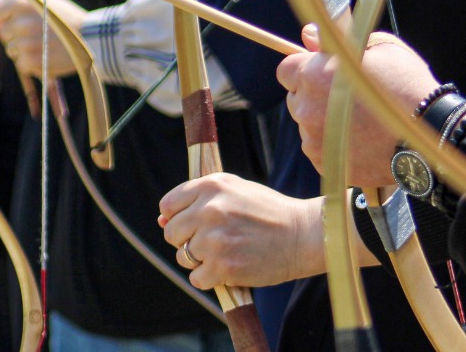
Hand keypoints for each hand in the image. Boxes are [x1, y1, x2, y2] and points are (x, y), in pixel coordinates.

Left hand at [0, 0, 84, 79]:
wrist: (94, 39)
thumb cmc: (69, 19)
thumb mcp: (47, 0)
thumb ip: (23, 4)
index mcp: (25, 3)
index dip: (5, 17)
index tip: (14, 21)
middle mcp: (22, 23)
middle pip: (2, 32)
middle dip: (14, 35)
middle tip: (33, 36)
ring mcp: (26, 43)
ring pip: (11, 50)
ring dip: (23, 50)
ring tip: (43, 47)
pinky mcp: (32, 62)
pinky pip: (21, 64)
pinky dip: (31, 64)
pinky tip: (46, 57)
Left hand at [159, 174, 323, 289]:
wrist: (304, 235)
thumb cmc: (267, 211)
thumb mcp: (233, 190)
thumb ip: (196, 199)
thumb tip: (161, 221)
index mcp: (210, 187)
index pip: (167, 205)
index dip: (176, 217)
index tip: (192, 224)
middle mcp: (209, 210)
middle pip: (171, 233)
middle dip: (186, 240)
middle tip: (210, 242)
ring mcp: (216, 240)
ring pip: (183, 256)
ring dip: (198, 260)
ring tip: (223, 254)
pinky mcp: (225, 267)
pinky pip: (197, 278)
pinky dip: (207, 279)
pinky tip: (226, 270)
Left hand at [277, 25, 438, 184]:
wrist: (433, 133)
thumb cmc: (407, 85)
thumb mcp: (378, 47)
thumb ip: (337, 40)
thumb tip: (308, 34)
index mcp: (313, 74)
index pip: (286, 70)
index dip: (304, 71)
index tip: (323, 76)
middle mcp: (306, 107)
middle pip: (296, 100)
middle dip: (314, 98)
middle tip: (347, 101)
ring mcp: (314, 138)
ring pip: (308, 127)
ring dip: (324, 124)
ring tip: (359, 125)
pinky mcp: (325, 163)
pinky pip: (320, 152)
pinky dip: (334, 148)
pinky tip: (359, 144)